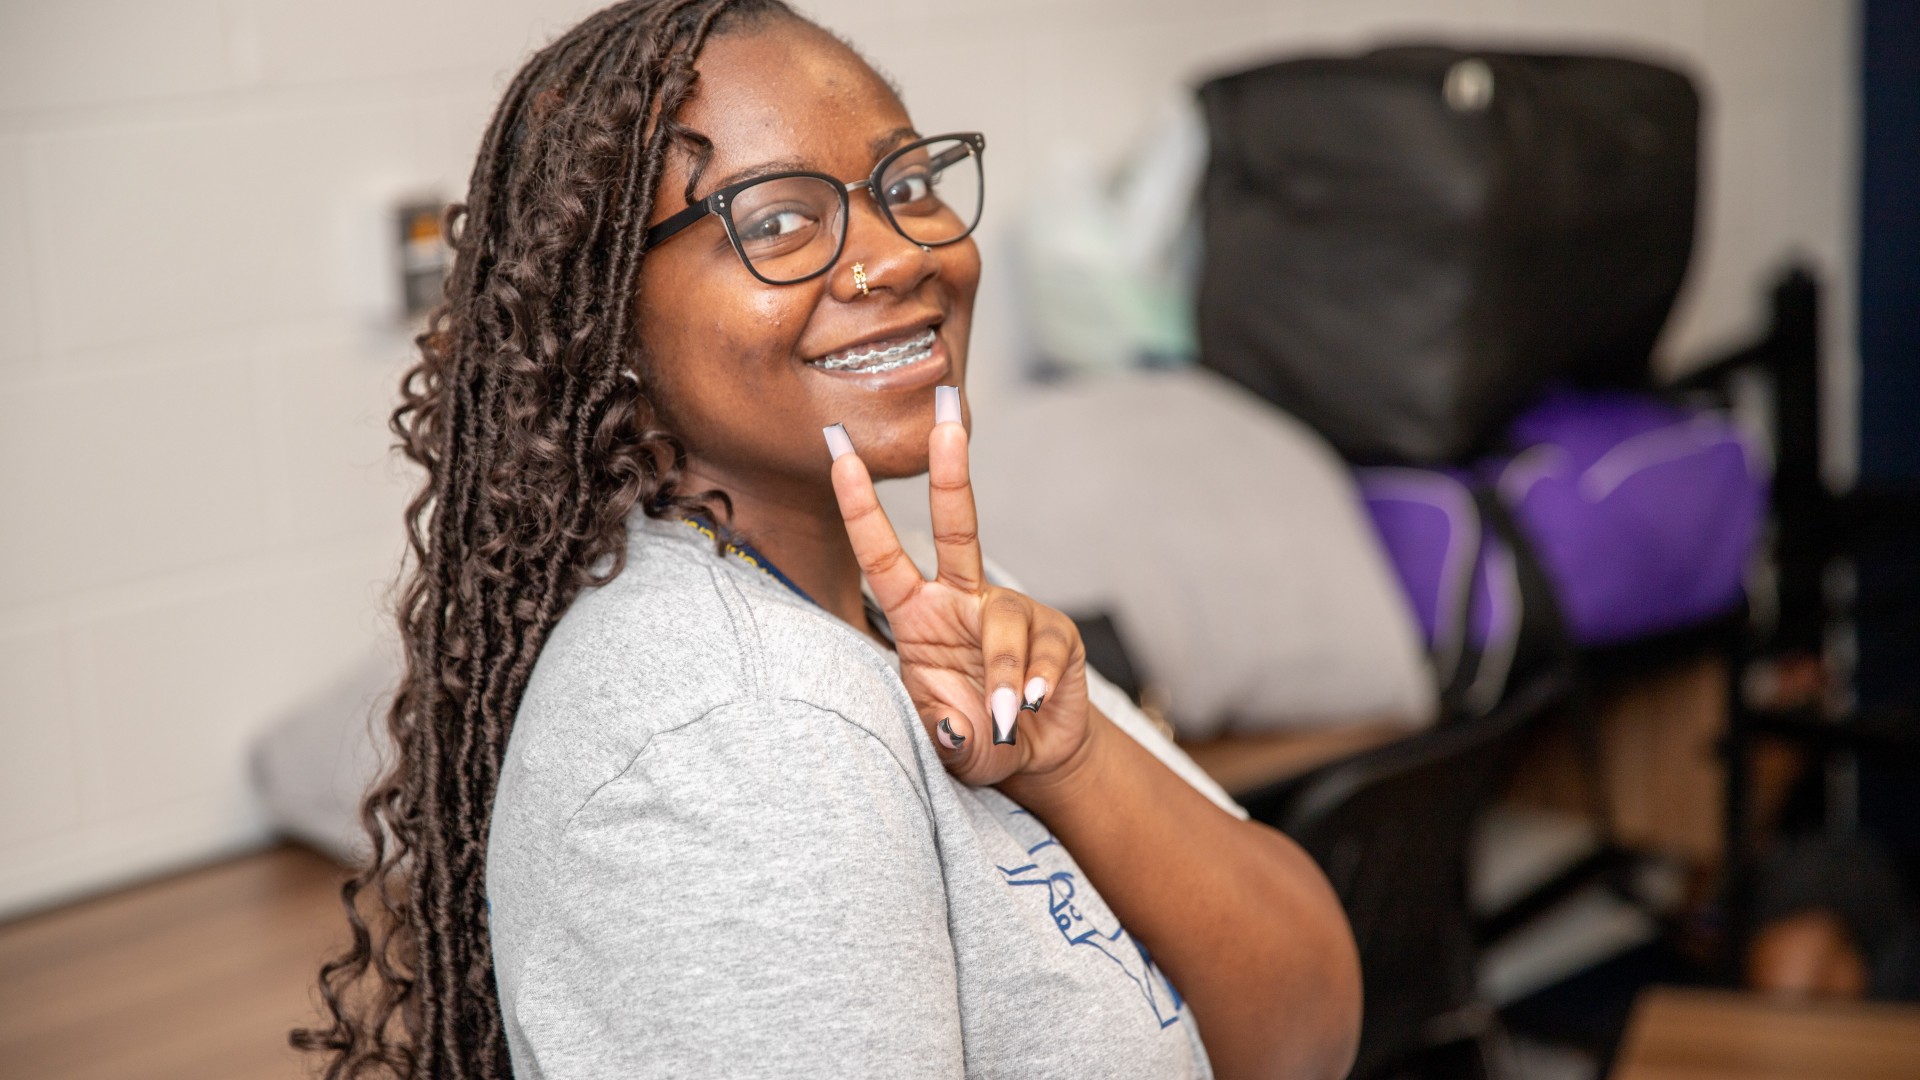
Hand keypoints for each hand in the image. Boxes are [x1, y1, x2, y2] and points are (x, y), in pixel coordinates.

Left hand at [824, 390, 1092, 788]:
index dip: (860, 509)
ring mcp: (1010, 611)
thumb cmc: (974, 739)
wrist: (1034, 756)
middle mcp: (960, 601)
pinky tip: (1028, 705)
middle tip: (947, 417)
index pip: (881, 557)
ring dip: (1000, 673)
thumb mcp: (948, 746)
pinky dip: (1033, 683)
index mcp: (916, 616)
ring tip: (1003, 716)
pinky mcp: (1055, 632)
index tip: (839, 455)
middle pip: (957, 527)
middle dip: (951, 469)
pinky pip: (1043, 651)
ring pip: (1004, 622)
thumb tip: (960, 722)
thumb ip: (946, 737)